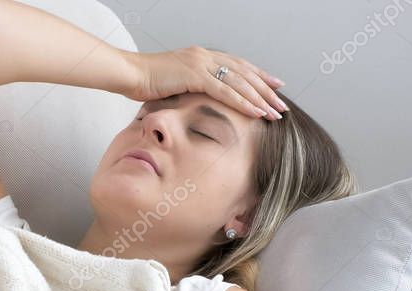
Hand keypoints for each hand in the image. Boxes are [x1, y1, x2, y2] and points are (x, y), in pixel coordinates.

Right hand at [123, 46, 287, 120]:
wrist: (128, 74)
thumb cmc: (145, 83)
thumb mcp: (173, 85)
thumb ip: (190, 89)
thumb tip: (198, 102)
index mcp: (202, 57)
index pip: (237, 66)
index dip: (258, 76)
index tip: (275, 86)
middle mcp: (205, 57)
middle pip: (244, 73)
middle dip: (266, 89)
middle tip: (282, 103)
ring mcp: (201, 64)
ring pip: (240, 82)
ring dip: (260, 99)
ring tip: (276, 112)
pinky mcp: (195, 75)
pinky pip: (226, 91)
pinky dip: (244, 103)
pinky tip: (257, 112)